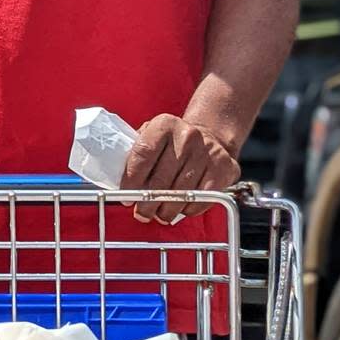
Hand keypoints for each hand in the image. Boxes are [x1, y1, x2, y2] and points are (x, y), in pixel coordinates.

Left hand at [121, 114, 241, 225]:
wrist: (211, 136)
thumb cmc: (173, 143)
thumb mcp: (153, 136)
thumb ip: (136, 153)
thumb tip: (115, 181)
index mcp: (164, 124)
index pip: (143, 154)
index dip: (131, 180)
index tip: (125, 197)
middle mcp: (187, 135)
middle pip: (161, 179)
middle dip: (147, 203)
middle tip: (141, 213)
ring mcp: (207, 152)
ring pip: (180, 193)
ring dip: (166, 210)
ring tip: (159, 214)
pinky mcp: (223, 168)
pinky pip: (201, 199)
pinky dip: (188, 209)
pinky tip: (181, 208)